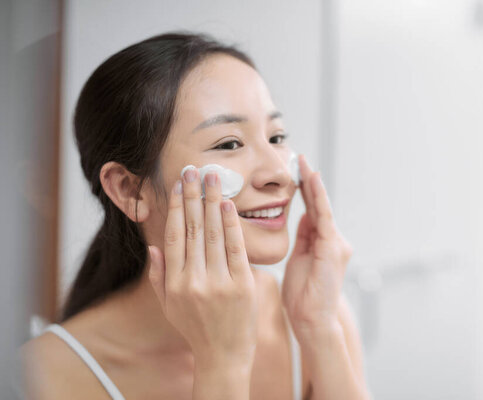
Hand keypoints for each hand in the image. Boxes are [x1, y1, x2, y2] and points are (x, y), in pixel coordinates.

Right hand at [147, 169, 257, 371]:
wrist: (224, 355)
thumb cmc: (196, 329)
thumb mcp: (169, 306)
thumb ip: (158, 275)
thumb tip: (152, 246)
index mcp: (174, 282)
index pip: (173, 235)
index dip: (175, 207)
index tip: (178, 184)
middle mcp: (193, 280)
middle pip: (192, 228)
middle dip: (193, 196)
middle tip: (194, 169)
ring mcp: (218, 282)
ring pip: (213, 233)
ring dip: (212, 202)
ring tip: (213, 178)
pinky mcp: (242, 285)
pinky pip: (235, 248)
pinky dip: (231, 225)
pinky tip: (228, 205)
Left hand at [282, 155, 352, 337]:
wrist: (311, 320)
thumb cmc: (302, 294)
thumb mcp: (299, 259)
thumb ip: (304, 237)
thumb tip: (303, 215)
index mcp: (321, 242)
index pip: (312, 210)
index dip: (304, 190)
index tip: (295, 170)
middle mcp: (332, 240)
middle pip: (318, 205)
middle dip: (309, 181)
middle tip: (299, 157)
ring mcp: (335, 243)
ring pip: (322, 207)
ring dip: (313, 185)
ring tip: (304, 164)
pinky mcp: (333, 248)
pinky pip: (323, 218)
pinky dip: (318, 198)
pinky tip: (312, 182)